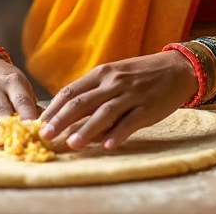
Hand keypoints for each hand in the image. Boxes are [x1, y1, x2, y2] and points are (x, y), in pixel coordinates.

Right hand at [0, 55, 40, 145]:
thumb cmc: (3, 82)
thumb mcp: (18, 86)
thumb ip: (29, 105)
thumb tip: (45, 126)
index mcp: (12, 81)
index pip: (21, 99)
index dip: (27, 114)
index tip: (33, 129)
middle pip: (1, 108)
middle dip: (8, 125)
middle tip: (15, 141)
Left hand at [38, 51, 196, 150]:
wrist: (177, 69)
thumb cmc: (141, 75)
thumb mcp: (115, 76)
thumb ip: (94, 93)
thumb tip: (69, 117)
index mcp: (101, 74)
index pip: (71, 91)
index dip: (53, 108)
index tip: (38, 123)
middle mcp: (113, 83)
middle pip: (82, 102)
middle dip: (61, 120)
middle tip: (45, 136)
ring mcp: (131, 95)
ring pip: (103, 113)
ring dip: (86, 130)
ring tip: (72, 144)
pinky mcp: (148, 108)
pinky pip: (130, 122)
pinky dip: (118, 134)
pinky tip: (108, 147)